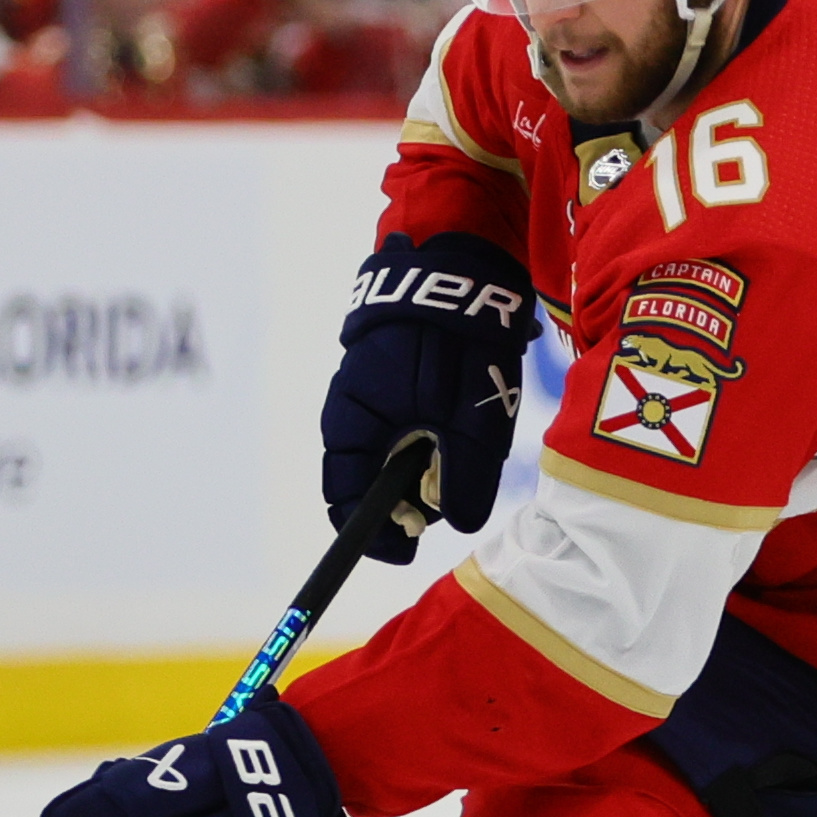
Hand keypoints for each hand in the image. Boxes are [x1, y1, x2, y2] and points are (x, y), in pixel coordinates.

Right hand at [322, 230, 537, 548]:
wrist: (458, 265)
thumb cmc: (459, 344)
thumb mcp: (472, 419)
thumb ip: (465, 476)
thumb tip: (458, 522)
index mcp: (354, 421)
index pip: (344, 498)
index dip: (372, 534)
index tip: (405, 551)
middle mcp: (350, 408)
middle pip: (366, 479)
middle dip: (403, 502)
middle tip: (444, 503)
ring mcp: (367, 389)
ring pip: (386, 451)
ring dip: (418, 468)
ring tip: (457, 457)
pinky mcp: (388, 375)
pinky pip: (399, 423)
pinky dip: (423, 438)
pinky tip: (454, 426)